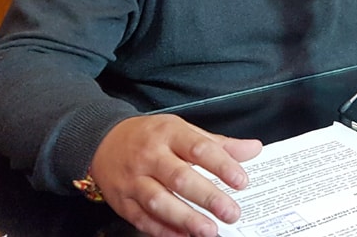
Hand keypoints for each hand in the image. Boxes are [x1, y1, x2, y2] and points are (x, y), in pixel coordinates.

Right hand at [89, 114, 262, 236]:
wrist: (103, 141)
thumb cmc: (150, 137)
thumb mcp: (184, 130)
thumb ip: (219, 144)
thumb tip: (253, 149)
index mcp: (169, 134)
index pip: (199, 148)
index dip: (222, 165)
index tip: (241, 181)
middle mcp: (150, 156)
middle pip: (180, 178)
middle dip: (208, 197)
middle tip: (231, 212)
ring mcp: (134, 179)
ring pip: (159, 201)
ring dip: (185, 218)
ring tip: (209, 230)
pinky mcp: (122, 201)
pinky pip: (142, 218)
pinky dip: (162, 230)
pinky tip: (182, 235)